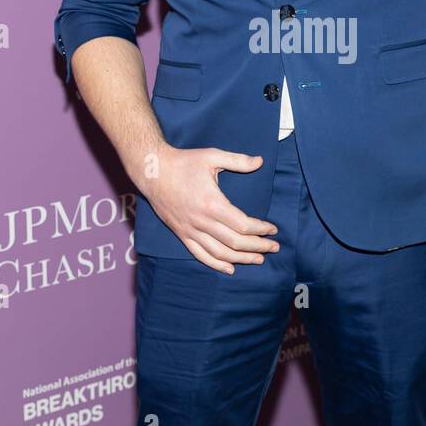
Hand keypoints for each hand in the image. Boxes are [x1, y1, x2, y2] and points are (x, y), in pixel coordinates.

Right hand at [143, 145, 279, 274]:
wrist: (153, 171)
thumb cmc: (183, 162)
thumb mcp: (212, 156)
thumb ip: (238, 161)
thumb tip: (260, 161)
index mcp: (212, 203)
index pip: (243, 225)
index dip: (260, 229)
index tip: (272, 229)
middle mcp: (202, 221)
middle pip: (235, 242)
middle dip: (257, 247)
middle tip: (273, 247)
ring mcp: (190, 230)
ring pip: (220, 253)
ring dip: (241, 259)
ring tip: (258, 260)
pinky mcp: (182, 234)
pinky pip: (200, 255)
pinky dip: (216, 264)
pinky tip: (230, 269)